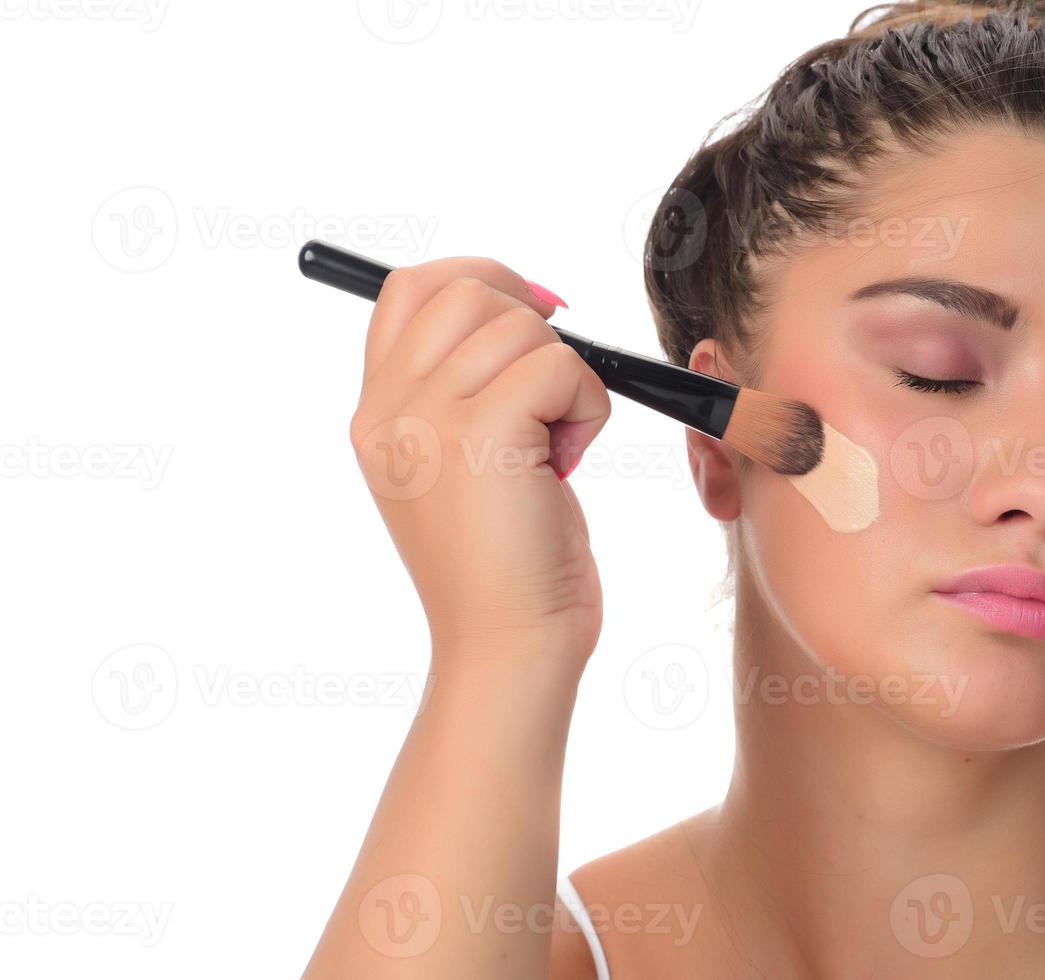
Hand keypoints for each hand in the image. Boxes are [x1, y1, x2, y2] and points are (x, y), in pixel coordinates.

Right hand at [348, 257, 610, 668]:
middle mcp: (390, 407)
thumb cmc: (505, 563)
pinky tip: (570, 462)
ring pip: (521, 327)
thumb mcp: (459, 465)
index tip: (538, 316)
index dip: (481, 279)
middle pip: (466, 288)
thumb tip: (527, 311)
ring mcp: (429, 418)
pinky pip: (561, 365)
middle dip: (532, 326)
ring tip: (557, 446)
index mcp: (376, 411)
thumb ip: (464, 392)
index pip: (408, 288)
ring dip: (569, 377)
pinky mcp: (484, 433)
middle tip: (552, 397)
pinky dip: (588, 405)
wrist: (509, 645)